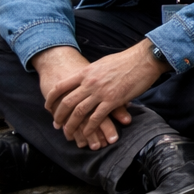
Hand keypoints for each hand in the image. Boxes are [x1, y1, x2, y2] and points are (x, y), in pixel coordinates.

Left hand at [40, 43, 163, 149]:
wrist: (145, 59)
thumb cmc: (127, 60)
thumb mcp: (102, 63)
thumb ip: (91, 72)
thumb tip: (85, 78)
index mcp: (86, 72)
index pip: (61, 87)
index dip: (51, 98)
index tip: (48, 107)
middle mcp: (90, 83)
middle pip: (66, 102)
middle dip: (59, 116)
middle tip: (56, 125)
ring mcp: (100, 92)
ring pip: (78, 112)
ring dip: (71, 125)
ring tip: (68, 133)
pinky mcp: (113, 100)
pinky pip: (96, 117)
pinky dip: (89, 127)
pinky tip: (87, 133)